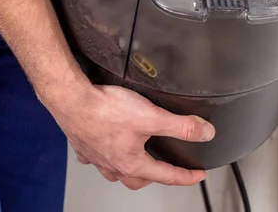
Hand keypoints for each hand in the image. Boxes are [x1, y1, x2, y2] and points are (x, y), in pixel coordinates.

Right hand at [50, 84, 214, 189]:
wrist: (72, 100)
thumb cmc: (106, 109)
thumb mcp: (151, 116)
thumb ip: (180, 126)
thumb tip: (205, 133)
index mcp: (132, 163)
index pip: (167, 176)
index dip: (187, 176)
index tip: (199, 175)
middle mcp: (114, 165)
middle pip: (140, 178)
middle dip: (156, 175)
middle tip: (168, 167)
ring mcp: (97, 157)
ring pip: (117, 171)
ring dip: (131, 167)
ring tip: (139, 157)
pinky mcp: (84, 145)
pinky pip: (97, 157)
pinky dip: (106, 154)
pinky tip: (108, 144)